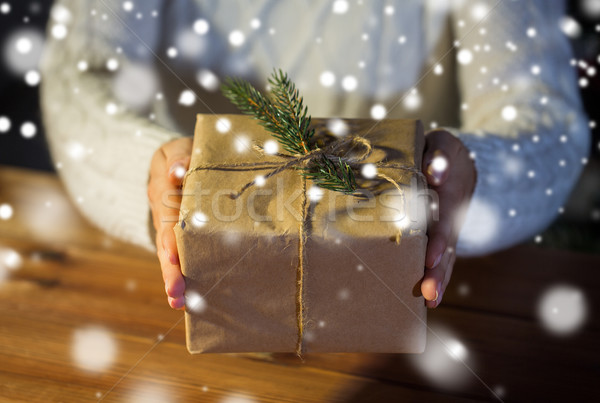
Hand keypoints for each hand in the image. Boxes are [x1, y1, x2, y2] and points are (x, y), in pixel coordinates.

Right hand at [148, 137, 192, 309]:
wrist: (177, 159)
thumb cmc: (186, 153)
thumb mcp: (181, 149)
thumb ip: (179, 158)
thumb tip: (176, 172)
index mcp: (163, 189)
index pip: (167, 214)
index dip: (170, 236)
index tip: (173, 256)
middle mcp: (161, 210)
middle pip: (164, 241)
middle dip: (170, 268)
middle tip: (175, 293)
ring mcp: (165, 224)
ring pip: (167, 253)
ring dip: (173, 277)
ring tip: (178, 302)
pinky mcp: (174, 234)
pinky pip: (175, 255)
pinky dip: (180, 274)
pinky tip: (187, 298)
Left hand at [420, 130, 475, 307]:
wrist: (460, 162)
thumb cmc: (442, 152)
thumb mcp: (442, 145)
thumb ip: (438, 155)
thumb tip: (435, 173)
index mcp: (450, 196)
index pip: (444, 221)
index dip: (438, 240)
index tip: (430, 258)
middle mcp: (452, 218)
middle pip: (447, 248)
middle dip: (438, 272)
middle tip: (429, 295)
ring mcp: (450, 230)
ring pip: (446, 259)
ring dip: (439, 280)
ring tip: (430, 303)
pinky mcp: (443, 237)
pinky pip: (441, 259)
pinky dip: (438, 277)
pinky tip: (428, 298)